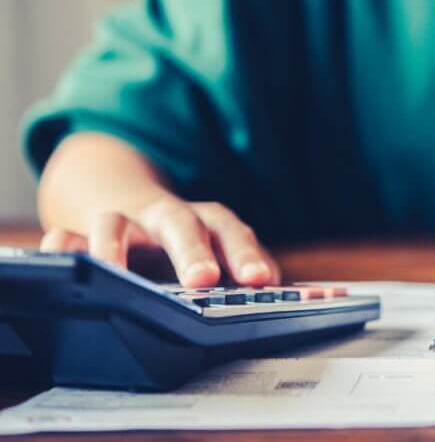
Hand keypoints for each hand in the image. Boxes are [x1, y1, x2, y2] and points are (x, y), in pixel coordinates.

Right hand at [39, 197, 280, 287]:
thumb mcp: (221, 252)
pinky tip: (68, 258)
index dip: (245, 253)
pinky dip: (66, 245)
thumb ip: (250, 273)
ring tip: (115, 274)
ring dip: (116, 246)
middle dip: (192, 250)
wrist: (129, 203)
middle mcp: (166, 215)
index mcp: (207, 220)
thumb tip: (301, 298)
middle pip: (181, 222)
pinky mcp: (84, 232)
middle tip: (204, 279)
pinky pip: (69, 235)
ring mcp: (123, 220)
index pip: (231, 230)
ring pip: (117, 222)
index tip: (261, 280)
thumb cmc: (187, 241)